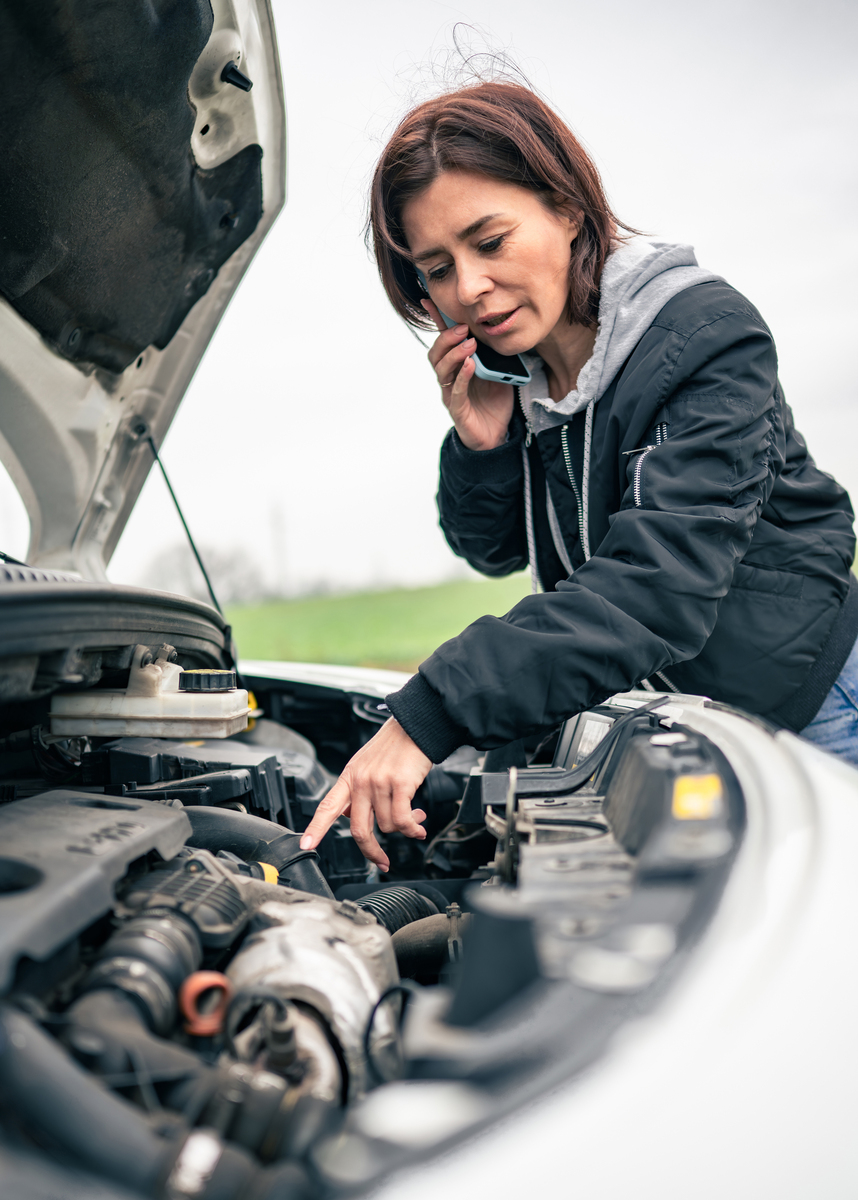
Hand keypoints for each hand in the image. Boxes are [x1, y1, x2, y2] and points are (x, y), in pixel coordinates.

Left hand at [299, 718, 431, 872]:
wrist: (414, 727)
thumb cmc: (393, 747)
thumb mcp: (365, 765)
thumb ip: (356, 791)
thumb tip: (348, 815)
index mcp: (349, 777)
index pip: (327, 806)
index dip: (316, 828)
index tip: (306, 845)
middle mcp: (361, 781)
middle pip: (358, 829)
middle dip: (371, 851)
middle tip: (382, 861)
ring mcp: (379, 782)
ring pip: (387, 826)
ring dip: (404, 828)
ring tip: (414, 818)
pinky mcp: (400, 784)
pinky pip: (403, 820)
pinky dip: (412, 829)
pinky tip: (419, 827)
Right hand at [422, 298, 514, 451]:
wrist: (497, 434)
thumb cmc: (494, 401)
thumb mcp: (498, 370)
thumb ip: (494, 352)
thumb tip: (499, 328)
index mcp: (456, 366)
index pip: (443, 341)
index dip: (436, 321)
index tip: (430, 300)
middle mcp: (449, 379)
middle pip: (436, 354)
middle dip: (447, 338)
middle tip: (464, 328)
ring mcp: (451, 394)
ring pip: (442, 370)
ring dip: (455, 354)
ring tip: (469, 344)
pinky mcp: (458, 410)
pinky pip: (456, 392)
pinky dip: (462, 377)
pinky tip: (470, 366)